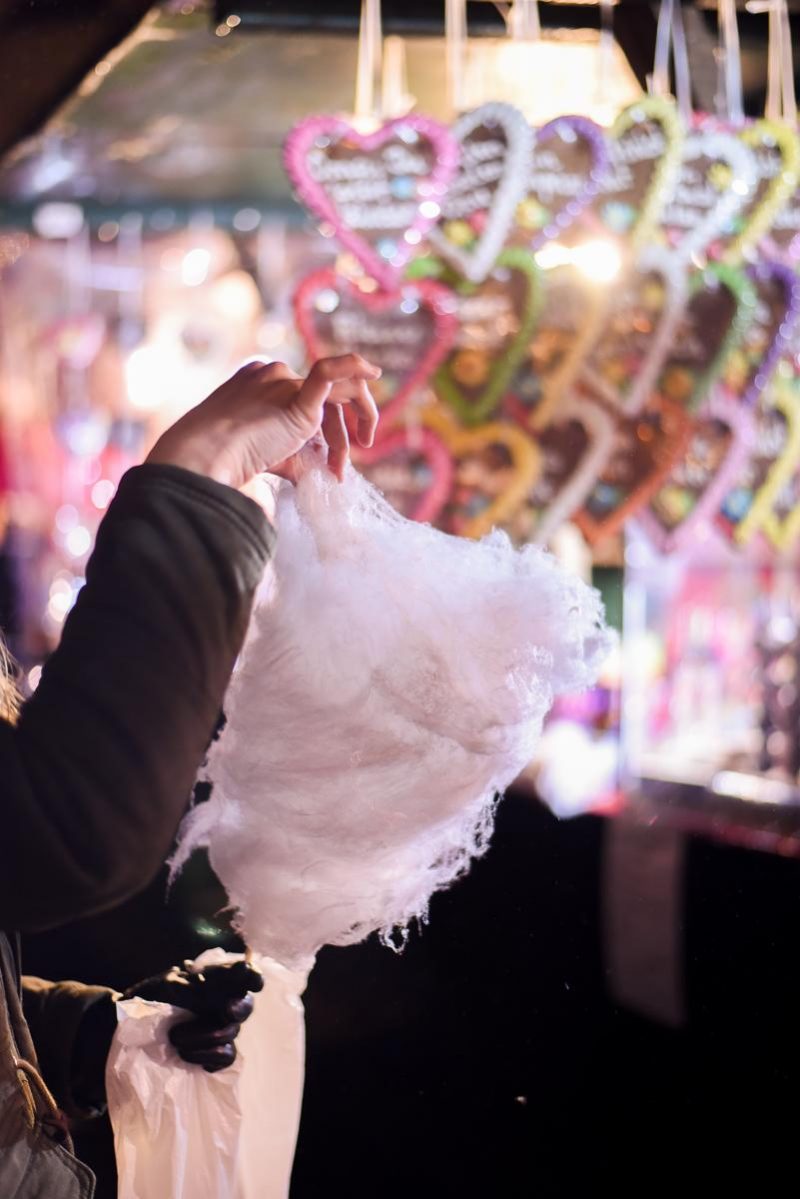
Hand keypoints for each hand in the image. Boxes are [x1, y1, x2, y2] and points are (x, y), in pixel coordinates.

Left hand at [124, 959, 263, 1072]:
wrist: (124, 1035)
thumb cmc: (146, 1002)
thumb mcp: (168, 984)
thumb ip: (197, 983)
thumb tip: (220, 976)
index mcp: (213, 982)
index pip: (243, 974)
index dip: (252, 976)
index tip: (253, 981)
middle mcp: (221, 1004)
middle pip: (245, 1006)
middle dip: (238, 1008)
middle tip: (225, 1010)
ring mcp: (218, 1030)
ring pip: (231, 1034)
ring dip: (203, 1037)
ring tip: (174, 1039)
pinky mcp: (211, 1055)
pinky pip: (225, 1057)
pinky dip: (209, 1058)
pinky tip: (190, 1059)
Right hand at [146, 355, 380, 488]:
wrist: (205, 457)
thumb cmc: (226, 459)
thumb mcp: (267, 454)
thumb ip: (294, 456)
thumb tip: (320, 470)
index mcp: (260, 382)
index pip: (309, 401)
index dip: (326, 433)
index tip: (327, 461)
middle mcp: (274, 376)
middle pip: (326, 401)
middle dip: (338, 438)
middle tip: (337, 470)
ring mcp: (283, 382)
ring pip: (337, 398)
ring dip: (345, 436)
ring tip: (338, 468)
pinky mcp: (294, 397)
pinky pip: (330, 371)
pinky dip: (354, 367)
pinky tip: (373, 374)